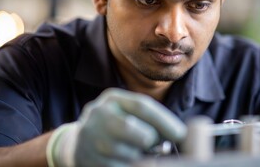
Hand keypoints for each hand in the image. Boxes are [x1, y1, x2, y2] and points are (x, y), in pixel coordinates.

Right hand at [46, 88, 185, 166]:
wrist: (78, 143)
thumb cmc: (116, 127)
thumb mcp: (129, 114)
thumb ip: (150, 120)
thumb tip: (178, 135)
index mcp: (113, 99)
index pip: (142, 106)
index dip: (165, 121)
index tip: (181, 134)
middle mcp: (98, 114)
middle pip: (132, 128)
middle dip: (150, 140)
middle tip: (158, 146)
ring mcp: (90, 137)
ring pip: (126, 152)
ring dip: (141, 157)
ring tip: (141, 154)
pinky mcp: (86, 158)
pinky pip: (118, 166)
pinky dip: (129, 166)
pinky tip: (129, 161)